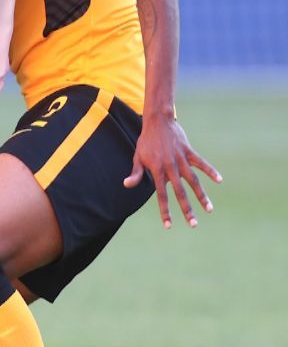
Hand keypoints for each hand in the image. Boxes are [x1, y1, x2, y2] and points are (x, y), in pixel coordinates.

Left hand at [124, 113, 222, 228]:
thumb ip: (136, 173)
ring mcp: (180, 159)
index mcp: (157, 170)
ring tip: (209, 209)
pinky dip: (210, 171)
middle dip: (187, 209)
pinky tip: (219, 180)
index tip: (169, 225)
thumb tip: (126, 185)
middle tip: (194, 224)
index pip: (161, 195)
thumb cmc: (146, 141)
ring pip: (193, 180)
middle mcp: (170, 167)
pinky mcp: (189, 151)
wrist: (157, 121)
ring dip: (201, 195)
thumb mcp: (137, 157)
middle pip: (180, 192)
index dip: (165, 210)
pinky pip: (201, 163)